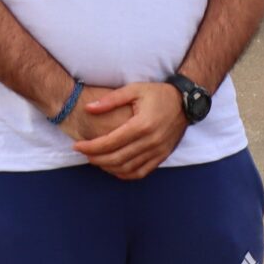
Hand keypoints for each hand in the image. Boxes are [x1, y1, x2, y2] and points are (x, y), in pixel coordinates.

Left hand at [72, 81, 189, 179]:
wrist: (186, 102)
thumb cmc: (158, 94)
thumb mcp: (134, 89)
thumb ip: (110, 99)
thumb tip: (89, 109)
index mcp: (141, 124)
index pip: (109, 142)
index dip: (90, 147)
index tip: (77, 146)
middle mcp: (151, 141)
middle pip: (116, 158)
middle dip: (95, 158)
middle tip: (84, 154)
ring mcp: (158, 151)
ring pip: (127, 168)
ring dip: (108, 167)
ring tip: (96, 160)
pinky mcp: (162, 156)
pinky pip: (141, 172)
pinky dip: (125, 174)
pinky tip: (114, 168)